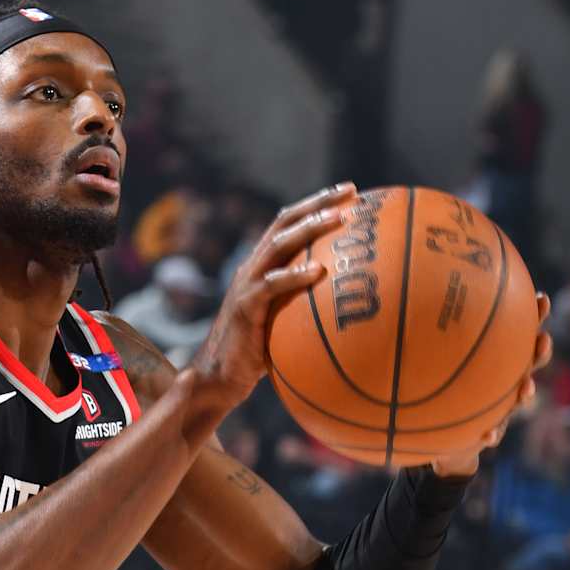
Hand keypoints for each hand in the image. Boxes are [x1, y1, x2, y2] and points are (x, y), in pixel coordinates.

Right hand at [192, 183, 357, 413]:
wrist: (218, 378)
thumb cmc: (256, 357)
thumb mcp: (283, 324)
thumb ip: (305, 307)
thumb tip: (349, 309)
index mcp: (261, 267)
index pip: (288, 224)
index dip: (316, 204)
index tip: (349, 193)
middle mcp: (252, 268)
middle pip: (285, 222)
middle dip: (318, 202)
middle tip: (350, 191)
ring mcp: (246, 285)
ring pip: (277, 244)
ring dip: (309, 228)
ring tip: (339, 219)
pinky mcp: (245, 307)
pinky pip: (271, 286)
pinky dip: (295, 276)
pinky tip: (319, 272)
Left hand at [428, 293, 552, 476]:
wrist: (441, 433)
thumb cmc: (437, 387)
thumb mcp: (432, 361)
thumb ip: (430, 336)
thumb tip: (405, 299)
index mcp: (497, 355)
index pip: (522, 330)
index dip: (536, 314)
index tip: (540, 298)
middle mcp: (506, 378)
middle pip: (532, 360)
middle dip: (541, 349)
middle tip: (543, 339)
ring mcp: (503, 405)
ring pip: (522, 396)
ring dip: (527, 391)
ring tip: (526, 388)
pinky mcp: (493, 430)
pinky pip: (496, 433)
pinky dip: (493, 434)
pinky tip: (488, 435)